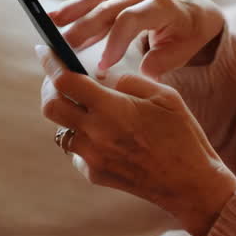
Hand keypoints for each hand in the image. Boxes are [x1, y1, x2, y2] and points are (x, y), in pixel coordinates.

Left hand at [36, 45, 235, 235]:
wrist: (190, 184)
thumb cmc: (182, 136)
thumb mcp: (165, 97)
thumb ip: (130, 82)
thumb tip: (105, 78)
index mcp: (112, 109)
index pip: (65, 81)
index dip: (51, 63)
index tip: (46, 51)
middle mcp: (96, 134)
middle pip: (50, 106)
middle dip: (49, 88)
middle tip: (60, 79)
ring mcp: (92, 157)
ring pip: (61, 129)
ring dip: (68, 114)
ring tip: (87, 107)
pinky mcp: (94, 174)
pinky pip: (76, 150)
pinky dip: (82, 136)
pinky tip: (103, 133)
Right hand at [49, 0, 224, 77]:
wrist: (194, 10)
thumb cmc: (189, 33)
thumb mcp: (185, 49)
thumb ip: (164, 60)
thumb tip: (144, 73)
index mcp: (161, 5)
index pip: (131, 20)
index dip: (114, 41)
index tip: (103, 65)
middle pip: (108, 10)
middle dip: (84, 29)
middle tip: (64, 50)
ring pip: (96, 1)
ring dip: (72, 14)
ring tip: (49, 27)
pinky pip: (93, 0)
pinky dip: (73, 9)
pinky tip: (53, 19)